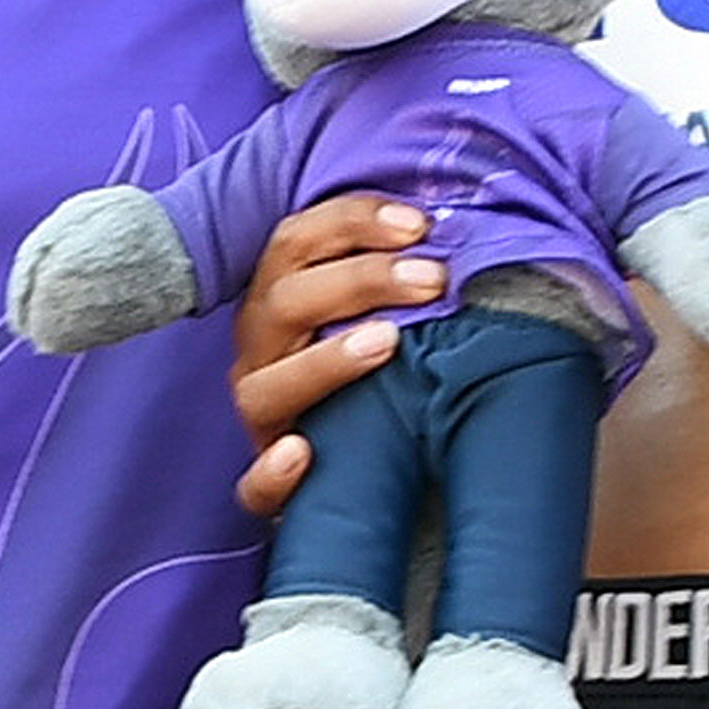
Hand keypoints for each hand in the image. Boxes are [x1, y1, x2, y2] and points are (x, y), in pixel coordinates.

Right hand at [225, 195, 442, 520]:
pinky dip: (272, 472)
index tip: (420, 224)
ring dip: (325, 361)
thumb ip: (397, 269)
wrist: (359, 460)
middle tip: (433, 278)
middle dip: (361, 281)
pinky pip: (255, 486)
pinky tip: (301, 454)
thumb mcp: (373, 306)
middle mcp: (261, 349)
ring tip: (388, 342)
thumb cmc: (378, 365)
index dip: (354, 222)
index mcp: (277, 297)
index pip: (298, 240)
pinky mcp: (265, 483)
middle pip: (287, 300)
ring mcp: (261, 412)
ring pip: (265, 387)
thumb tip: (453, 227)